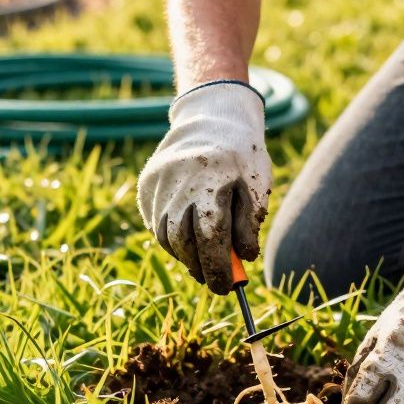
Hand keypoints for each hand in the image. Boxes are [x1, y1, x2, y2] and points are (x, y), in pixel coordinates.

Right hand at [137, 81, 271, 294]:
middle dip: (198, 267)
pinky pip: (155, 220)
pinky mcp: (147, 183)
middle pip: (183, 242)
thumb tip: (243, 259)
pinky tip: (186, 234)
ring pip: (165, 235)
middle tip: (213, 280)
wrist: (212, 116)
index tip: (225, 287)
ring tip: (201, 258)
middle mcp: (180, 184)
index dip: (217, 268)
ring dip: (183, 253)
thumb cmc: (241, 156)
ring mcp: (159, 183)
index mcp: (212, 184)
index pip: (211, 239)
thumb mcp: (256, 186)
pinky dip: (171, 235)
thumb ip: (248, 225)